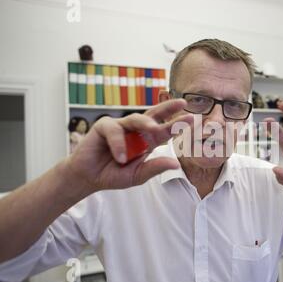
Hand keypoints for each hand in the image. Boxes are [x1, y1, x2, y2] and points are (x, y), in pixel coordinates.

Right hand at [64, 99, 193, 192]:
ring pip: (136, 118)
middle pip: (154, 115)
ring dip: (146, 123)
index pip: (165, 130)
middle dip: (168, 108)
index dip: (178, 124)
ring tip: (154, 129)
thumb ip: (154, 169)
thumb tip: (176, 164)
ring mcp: (120, 126)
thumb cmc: (113, 174)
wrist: (88, 178)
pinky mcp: (104, 126)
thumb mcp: (137, 176)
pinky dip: (119, 144)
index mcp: (147, 141)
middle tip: (182, 103)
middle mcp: (136, 131)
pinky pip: (115, 130)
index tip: (193, 119)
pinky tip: (120, 157)